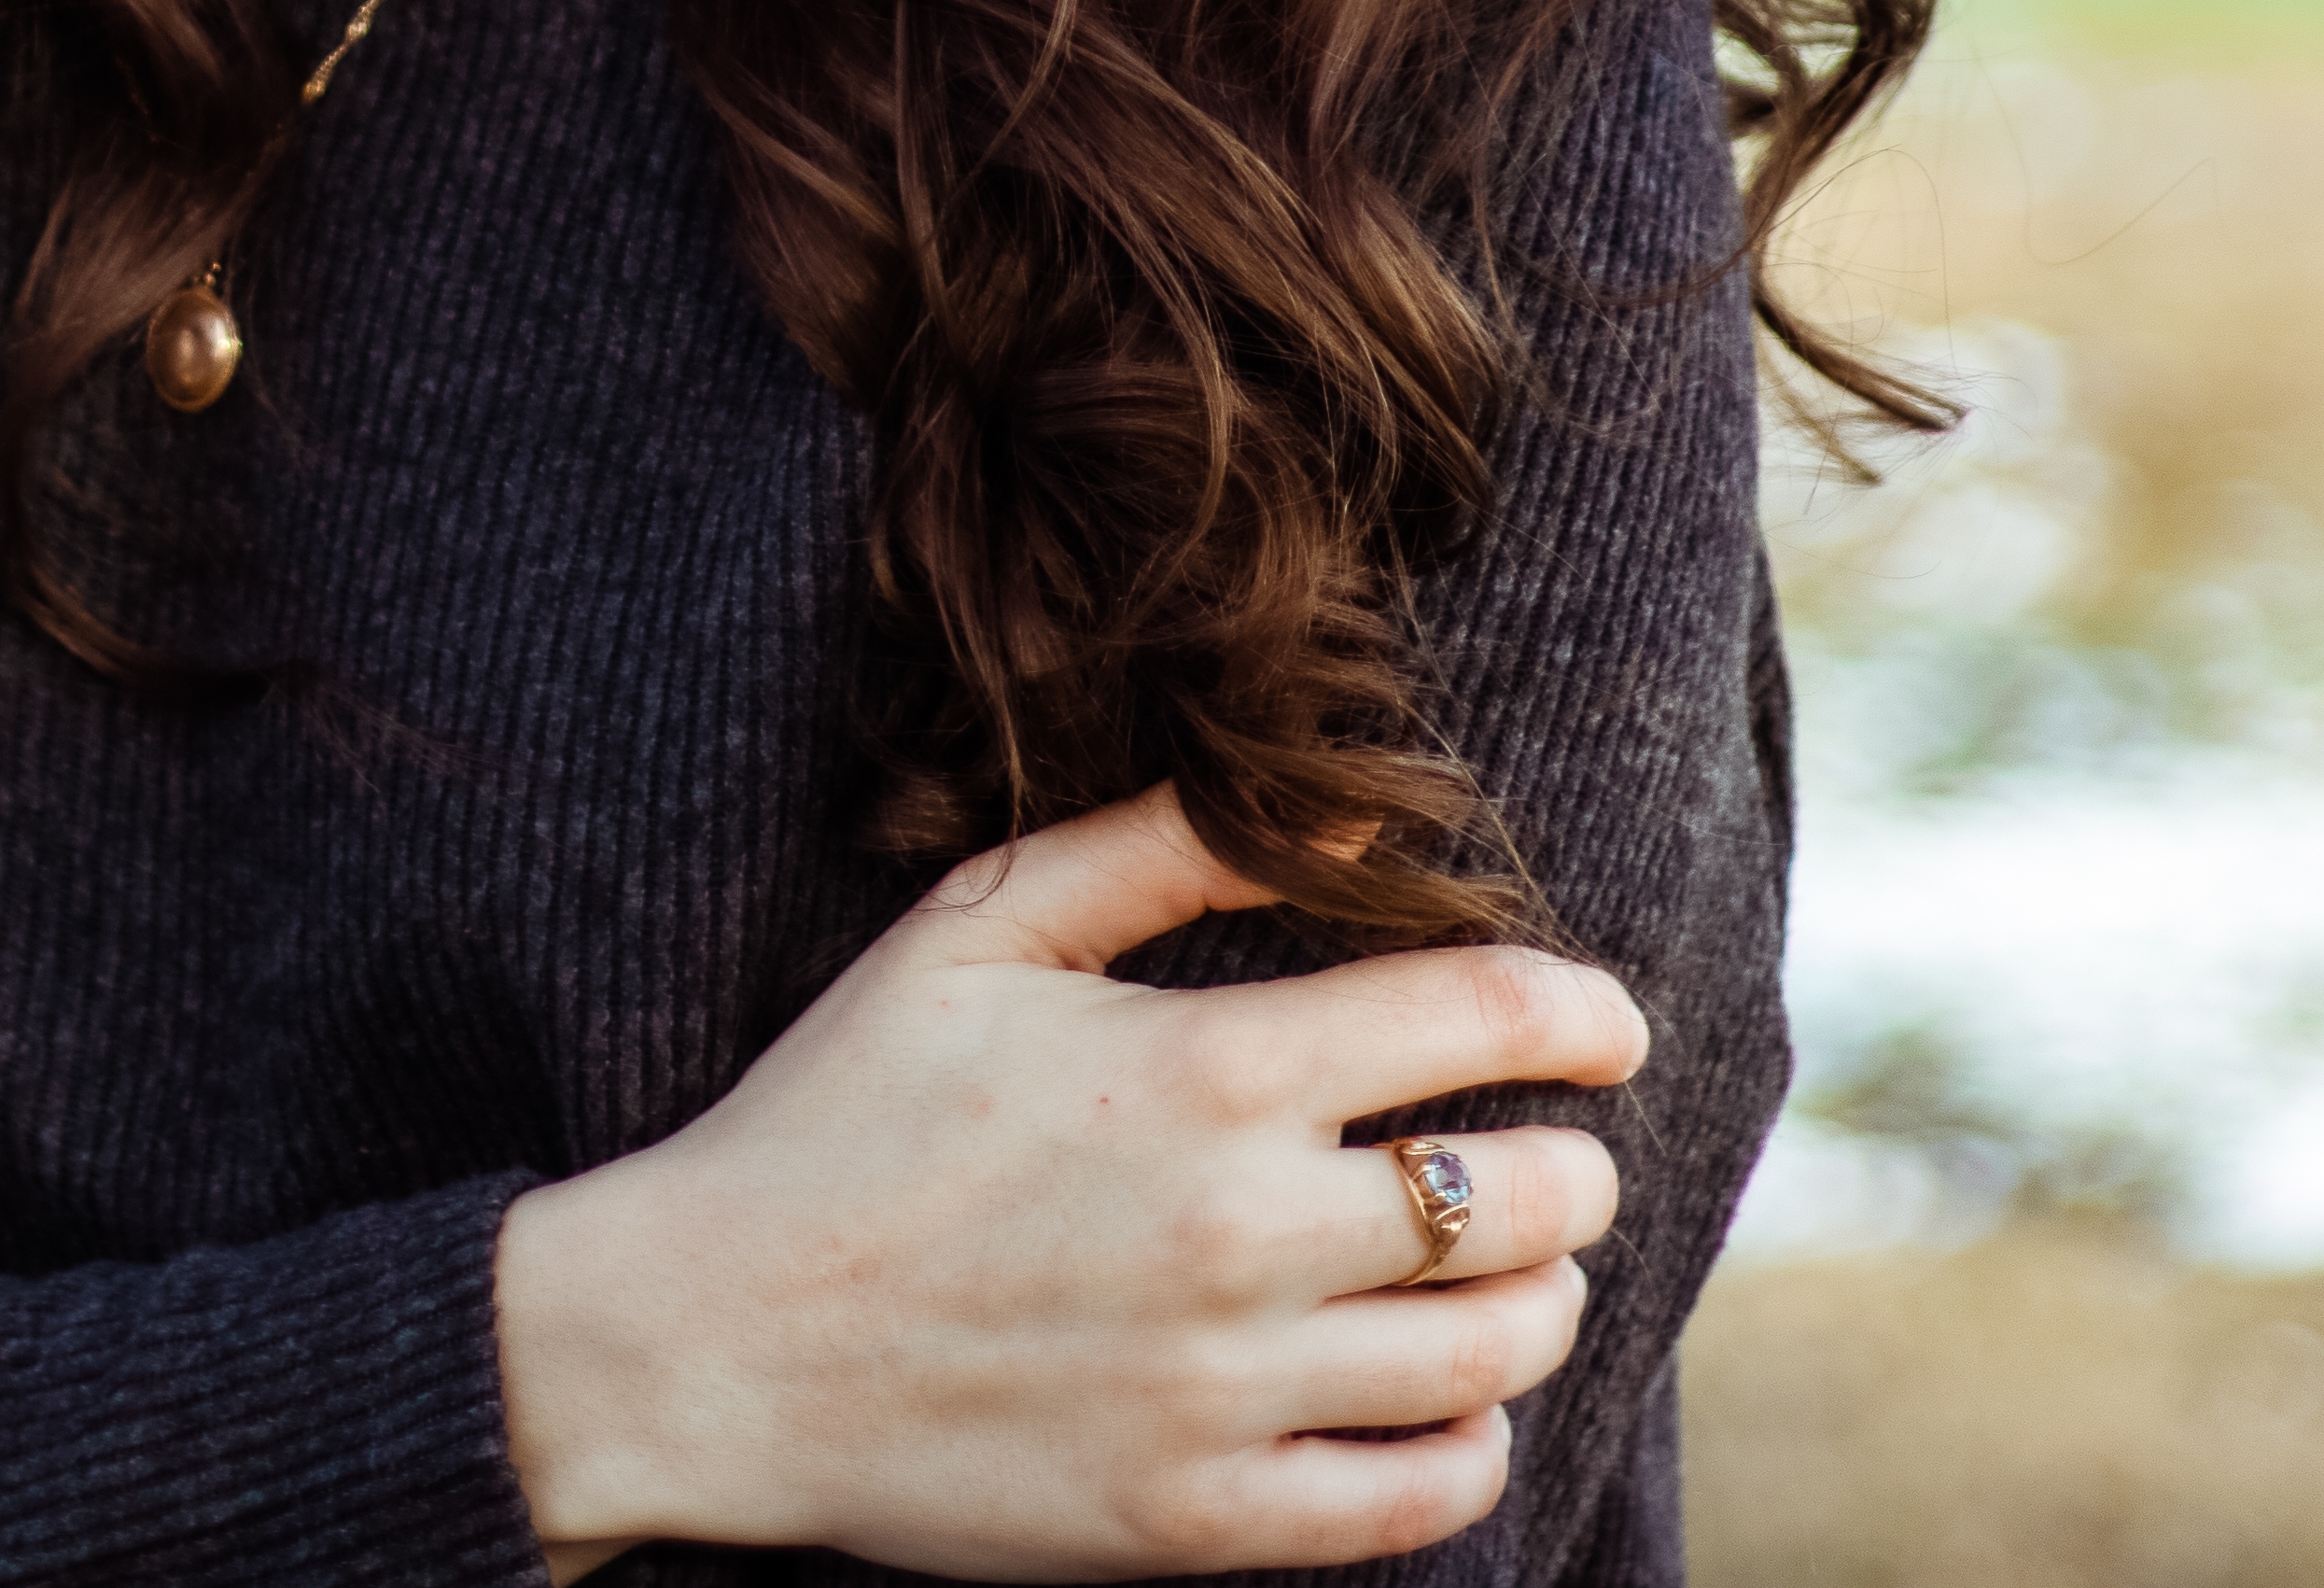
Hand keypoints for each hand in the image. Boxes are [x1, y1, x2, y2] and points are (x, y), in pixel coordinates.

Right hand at [494, 782, 1641, 1577]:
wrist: (713, 1338)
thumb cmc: (842, 1111)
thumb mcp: (977, 927)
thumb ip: (1157, 849)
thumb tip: (1331, 807)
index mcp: (1198, 1068)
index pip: (1478, 1022)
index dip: (1581, 1014)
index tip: (1610, 1023)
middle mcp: (1238, 1230)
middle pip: (1521, 1200)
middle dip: (1572, 1167)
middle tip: (1558, 1155)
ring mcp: (1224, 1389)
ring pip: (1491, 1352)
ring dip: (1541, 1303)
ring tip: (1520, 1275)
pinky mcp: (1195, 1519)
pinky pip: (1414, 1501)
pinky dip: (1471, 1447)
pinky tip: (1451, 1402)